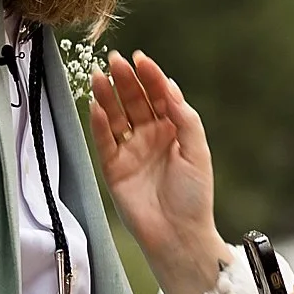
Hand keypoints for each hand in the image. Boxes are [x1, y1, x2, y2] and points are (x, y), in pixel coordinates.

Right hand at [89, 51, 222, 293]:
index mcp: (174, 131)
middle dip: (126, 81)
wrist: (178, 234)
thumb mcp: (197, 152)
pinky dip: (99, 124)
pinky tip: (96, 106)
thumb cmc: (194, 196)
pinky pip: (104, 142)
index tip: (141, 58)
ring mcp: (130, 152)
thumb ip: (184, 118)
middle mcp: (150, 137)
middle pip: (135, 102)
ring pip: (116, 117)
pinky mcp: (113, 169)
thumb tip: (170, 86)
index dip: (151, 77)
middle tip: (115, 60)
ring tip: (100, 75)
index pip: (159, 96)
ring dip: (108, 97)